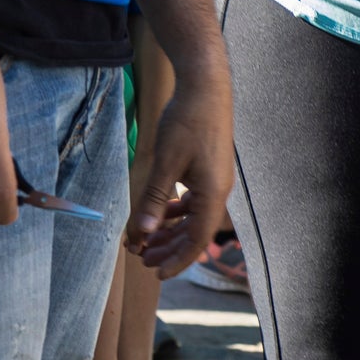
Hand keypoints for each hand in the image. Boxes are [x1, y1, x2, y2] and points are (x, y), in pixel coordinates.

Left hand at [128, 72, 233, 276]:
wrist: (205, 86)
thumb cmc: (187, 121)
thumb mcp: (166, 162)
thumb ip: (154, 199)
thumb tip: (143, 233)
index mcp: (213, 194)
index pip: (197, 241)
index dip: (177, 261)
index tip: (156, 273)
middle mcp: (218, 190)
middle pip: (194, 232)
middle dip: (168, 247)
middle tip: (141, 257)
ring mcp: (215, 179)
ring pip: (193, 217)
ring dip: (170, 229)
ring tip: (146, 237)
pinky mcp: (209, 168)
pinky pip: (194, 200)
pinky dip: (176, 210)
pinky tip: (160, 211)